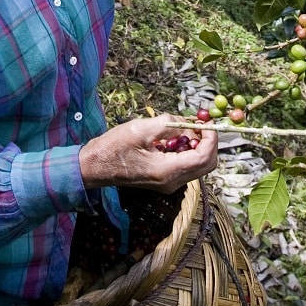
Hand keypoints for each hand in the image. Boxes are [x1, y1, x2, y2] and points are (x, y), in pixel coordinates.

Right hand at [78, 116, 217, 193]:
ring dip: (197, 145)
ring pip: (198, 165)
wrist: (95, 167)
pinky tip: (175, 137)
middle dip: (208, 142)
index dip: (211, 138)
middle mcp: (172, 182)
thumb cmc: (113, 148)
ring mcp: (169, 184)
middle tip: (199, 124)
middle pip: (206, 164)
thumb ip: (168, 124)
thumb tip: (188, 122)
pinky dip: (188, 150)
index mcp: (167, 171)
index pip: (203, 157)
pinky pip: (186, 165)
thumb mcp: (141, 129)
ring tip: (184, 127)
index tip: (207, 122)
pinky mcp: (164, 180)